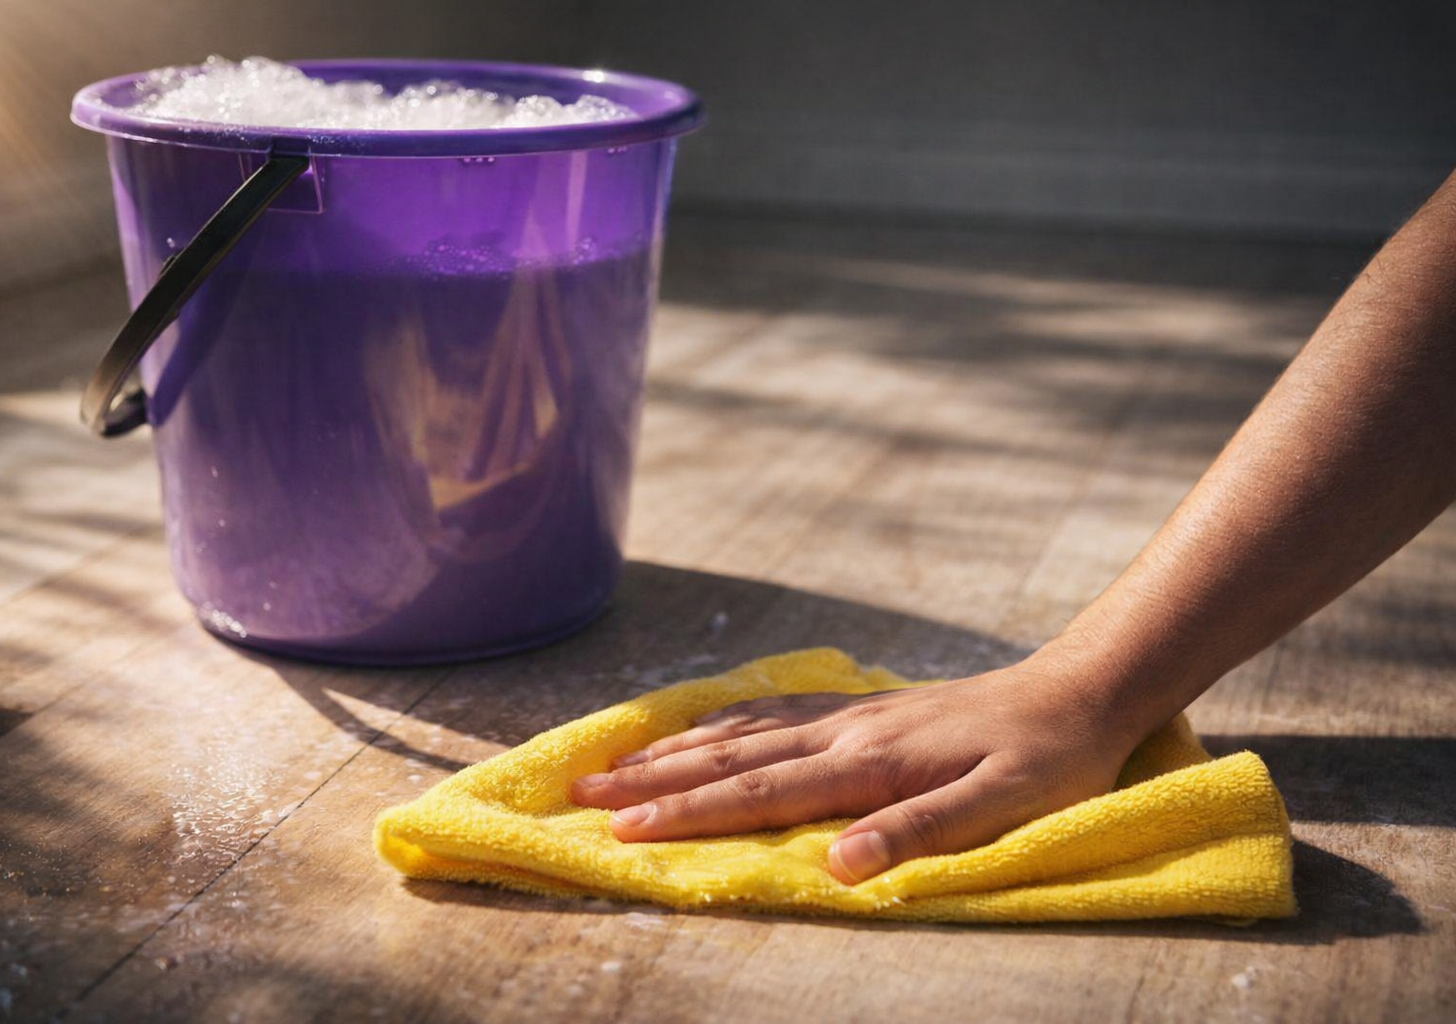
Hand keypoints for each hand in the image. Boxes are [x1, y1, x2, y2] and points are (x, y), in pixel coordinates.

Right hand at [569, 657, 1142, 882]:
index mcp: (869, 763)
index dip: (686, 813)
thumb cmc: (1047, 762)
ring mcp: (849, 714)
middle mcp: (844, 732)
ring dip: (674, 747)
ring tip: (614, 759)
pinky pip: (774, 709)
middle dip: (651, 778)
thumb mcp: (1003, 808)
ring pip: (742, 728)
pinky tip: (704, 724)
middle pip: (730, 757)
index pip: (758, 794)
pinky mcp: (862, 707)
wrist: (1076, 693)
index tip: (619, 829)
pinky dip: (724, 717)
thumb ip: (920, 833)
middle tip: (579, 793)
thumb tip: (842, 866)